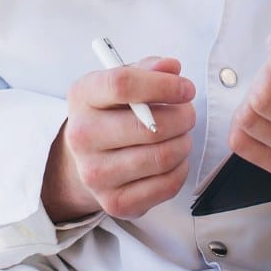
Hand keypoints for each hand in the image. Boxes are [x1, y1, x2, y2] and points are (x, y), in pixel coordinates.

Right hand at [42, 57, 195, 221]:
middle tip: (188, 113)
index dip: (162, 85)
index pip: (123, 84)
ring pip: (161, 157)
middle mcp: (82, 136)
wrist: (86, 158)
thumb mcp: (119, 82)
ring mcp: (95, 174)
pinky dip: (180, 169)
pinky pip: (165, 185)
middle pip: (148, 127)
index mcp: (82, 96)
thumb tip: (171, 68)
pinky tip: (174, 158)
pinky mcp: (114, 203)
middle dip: (182, 117)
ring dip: (183, 143)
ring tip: (180, 135)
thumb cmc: (110, 113)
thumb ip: (147, 69)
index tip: (185, 88)